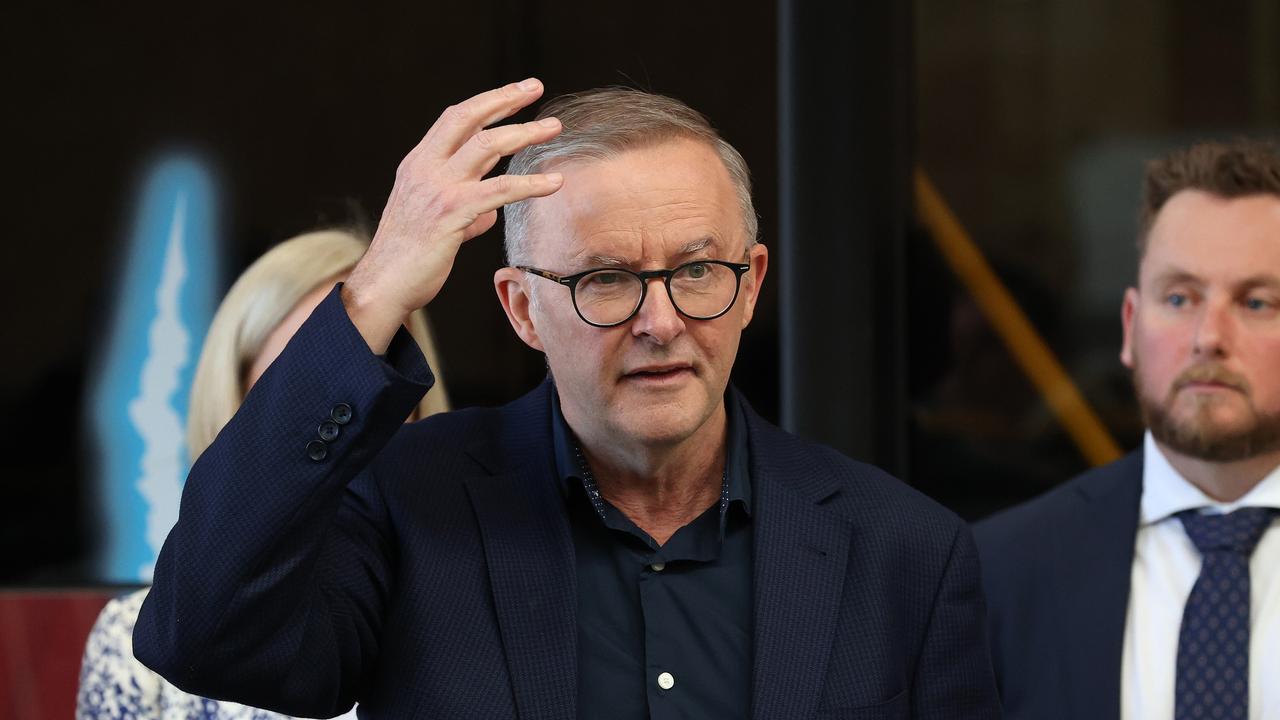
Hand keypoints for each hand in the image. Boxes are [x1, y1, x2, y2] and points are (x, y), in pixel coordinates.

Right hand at [342, 78, 563, 351]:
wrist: (384, 285)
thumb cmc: (409, 259)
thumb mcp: (436, 223)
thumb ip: (465, 209)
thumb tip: (491, 211)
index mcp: (418, 165)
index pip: (454, 120)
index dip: (487, 103)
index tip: (515, 92)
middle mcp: (424, 169)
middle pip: (468, 119)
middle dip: (504, 99)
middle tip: (534, 86)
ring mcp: (437, 189)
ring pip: (486, 146)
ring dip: (524, 132)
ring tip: (553, 127)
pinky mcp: (451, 212)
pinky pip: (499, 190)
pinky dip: (530, 183)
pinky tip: (554, 182)